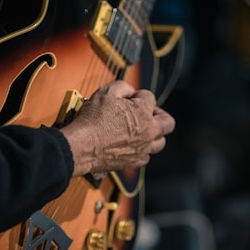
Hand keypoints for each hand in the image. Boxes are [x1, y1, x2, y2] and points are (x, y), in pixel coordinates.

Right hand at [60, 80, 175, 175]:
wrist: (81, 146)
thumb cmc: (92, 120)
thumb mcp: (105, 93)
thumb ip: (122, 87)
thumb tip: (129, 91)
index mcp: (143, 112)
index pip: (150, 97)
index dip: (139, 95)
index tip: (130, 98)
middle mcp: (148, 132)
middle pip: (168, 123)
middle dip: (160, 115)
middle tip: (149, 113)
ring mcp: (142, 149)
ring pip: (160, 142)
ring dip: (154, 134)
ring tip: (143, 130)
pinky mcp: (133, 162)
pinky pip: (146, 157)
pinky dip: (142, 150)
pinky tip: (133, 145)